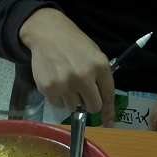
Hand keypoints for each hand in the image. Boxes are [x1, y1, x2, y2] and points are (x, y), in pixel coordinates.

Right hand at [19, 9, 114, 124]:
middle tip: (82, 92)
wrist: (47, 32)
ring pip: (73, 108)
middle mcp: (83, 77)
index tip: (109, 124)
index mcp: (100, 66)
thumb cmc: (74, 44)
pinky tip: (56, 81)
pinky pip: (58, 105)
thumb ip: (100, 77)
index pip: (108, 96)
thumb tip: (102, 104)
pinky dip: (58, 97)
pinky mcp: (48, 88)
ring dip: (71, 100)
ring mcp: (65, 84)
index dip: (108, 112)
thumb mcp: (94, 55)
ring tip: (66, 82)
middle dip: (88, 103)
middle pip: (92, 107)